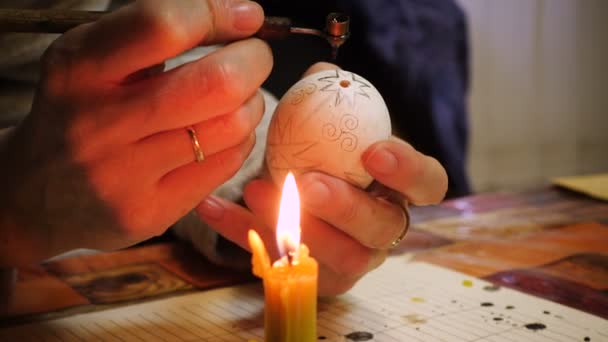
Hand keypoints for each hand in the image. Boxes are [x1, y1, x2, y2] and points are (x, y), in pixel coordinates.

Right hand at [0, 0, 272, 265]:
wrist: (36, 195)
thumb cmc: (78, 112)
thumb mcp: (91, 61)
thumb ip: (152, 35)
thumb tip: (236, 16)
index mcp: (79, 68)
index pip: (162, 26)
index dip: (218, 15)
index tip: (247, 17)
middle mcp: (100, 124)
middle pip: (215, 83)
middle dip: (253, 62)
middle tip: (253, 58)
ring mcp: (126, 175)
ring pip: (231, 127)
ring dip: (251, 102)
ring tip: (239, 96)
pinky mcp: (152, 211)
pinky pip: (227, 164)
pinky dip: (240, 139)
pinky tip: (225, 132)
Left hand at [197, 63, 447, 295]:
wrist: (297, 197)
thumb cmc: (323, 156)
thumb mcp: (330, 125)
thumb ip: (329, 97)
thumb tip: (320, 71)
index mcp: (399, 188)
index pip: (428, 183)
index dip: (409, 170)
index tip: (374, 151)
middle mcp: (383, 228)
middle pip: (381, 226)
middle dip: (346, 207)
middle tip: (308, 184)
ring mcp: (354, 259)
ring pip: (340, 256)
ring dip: (298, 225)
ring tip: (256, 191)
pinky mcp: (317, 279)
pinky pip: (283, 263)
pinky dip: (245, 233)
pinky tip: (213, 206)